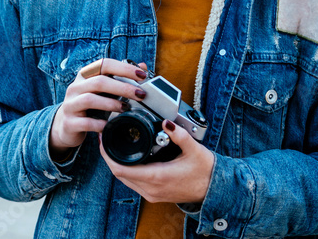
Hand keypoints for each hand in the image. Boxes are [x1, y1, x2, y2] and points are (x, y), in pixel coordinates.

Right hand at [49, 59, 148, 160]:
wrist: (66, 125)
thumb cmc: (89, 105)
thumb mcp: (103, 90)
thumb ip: (121, 78)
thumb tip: (143, 66)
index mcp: (85, 75)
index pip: (104, 64)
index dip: (124, 68)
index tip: (142, 75)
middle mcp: (75, 87)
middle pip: (99, 82)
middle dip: (123, 88)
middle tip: (140, 95)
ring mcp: (71, 105)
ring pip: (90, 100)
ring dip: (111, 104)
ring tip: (126, 108)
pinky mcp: (70, 123)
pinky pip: (86, 122)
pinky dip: (100, 124)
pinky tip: (109, 125)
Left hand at [99, 118, 214, 203]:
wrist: (214, 189)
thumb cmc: (205, 170)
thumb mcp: (194, 149)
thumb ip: (179, 135)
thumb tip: (167, 121)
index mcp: (157, 177)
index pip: (121, 169)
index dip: (107, 155)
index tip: (103, 139)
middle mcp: (151, 189)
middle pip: (118, 175)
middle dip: (109, 157)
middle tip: (105, 138)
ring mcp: (152, 194)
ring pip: (124, 180)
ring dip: (116, 164)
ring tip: (113, 145)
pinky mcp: (154, 195)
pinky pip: (133, 183)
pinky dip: (126, 171)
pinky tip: (127, 158)